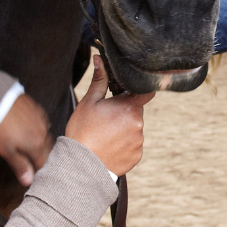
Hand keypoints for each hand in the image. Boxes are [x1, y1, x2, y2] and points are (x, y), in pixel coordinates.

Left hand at [0, 93, 53, 186]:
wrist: (0, 103)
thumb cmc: (2, 129)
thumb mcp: (8, 152)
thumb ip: (20, 166)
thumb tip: (29, 181)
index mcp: (37, 145)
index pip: (43, 162)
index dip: (39, 170)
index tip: (35, 174)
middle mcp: (43, 133)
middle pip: (47, 149)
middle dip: (42, 156)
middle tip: (35, 162)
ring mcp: (42, 120)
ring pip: (46, 135)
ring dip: (42, 143)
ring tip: (34, 146)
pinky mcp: (38, 111)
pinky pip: (43, 123)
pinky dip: (40, 129)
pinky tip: (33, 130)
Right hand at [66, 55, 154, 176]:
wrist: (80, 167)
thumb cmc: (83, 132)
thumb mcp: (89, 102)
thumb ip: (99, 80)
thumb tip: (99, 58)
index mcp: (130, 107)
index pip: (146, 92)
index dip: (139, 89)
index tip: (130, 91)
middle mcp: (139, 124)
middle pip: (136, 111)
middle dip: (124, 111)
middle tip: (106, 117)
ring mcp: (139, 141)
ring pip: (134, 128)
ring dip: (124, 128)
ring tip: (105, 135)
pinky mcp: (136, 156)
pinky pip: (133, 145)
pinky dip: (124, 144)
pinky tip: (109, 147)